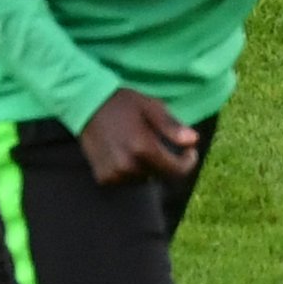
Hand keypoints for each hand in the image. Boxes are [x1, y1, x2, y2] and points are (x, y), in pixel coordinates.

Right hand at [78, 88, 200, 186]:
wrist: (88, 105)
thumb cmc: (124, 103)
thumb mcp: (152, 107)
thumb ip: (172, 127)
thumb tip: (194, 141)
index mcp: (143, 148)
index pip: (176, 171)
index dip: (188, 163)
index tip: (190, 152)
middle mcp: (128, 165)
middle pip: (160, 174)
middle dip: (167, 162)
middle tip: (162, 143)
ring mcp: (114, 174)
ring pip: (144, 178)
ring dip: (149, 167)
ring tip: (141, 145)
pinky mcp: (103, 178)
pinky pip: (127, 180)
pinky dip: (131, 170)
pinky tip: (126, 153)